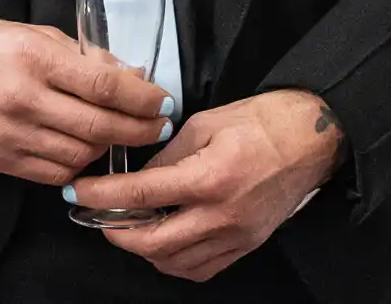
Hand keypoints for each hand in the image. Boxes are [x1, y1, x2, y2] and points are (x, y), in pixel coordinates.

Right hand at [0, 16, 172, 184]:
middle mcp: (23, 100)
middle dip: (139, 130)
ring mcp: (10, 136)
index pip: (103, 86)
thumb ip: (82, 56)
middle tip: (159, 128)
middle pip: (99, 125)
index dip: (141, 99)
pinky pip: (55, 173)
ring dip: (109, 148)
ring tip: (121, 136)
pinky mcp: (0, 161)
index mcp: (35, 59)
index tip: (163, 102)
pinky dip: (79, 165)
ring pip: (81, 154)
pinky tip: (87, 150)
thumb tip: (129, 76)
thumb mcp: (34, 33)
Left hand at [71, 90, 345, 282]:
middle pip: (153, 243)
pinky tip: (165, 241)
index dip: (103, 196)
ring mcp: (236, 236)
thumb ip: (167, 154)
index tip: (78, 193)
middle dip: (117, 233)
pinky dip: (174, 260)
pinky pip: (201, 268)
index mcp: (209, 177)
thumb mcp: (206, 123)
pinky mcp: (247, 245)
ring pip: (174, 262)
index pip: (142, 194)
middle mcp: (222, 214)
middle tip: (100, 216)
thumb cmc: (262, 121)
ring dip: (144, 249)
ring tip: (131, 226)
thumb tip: (138, 176)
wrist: (312, 138)